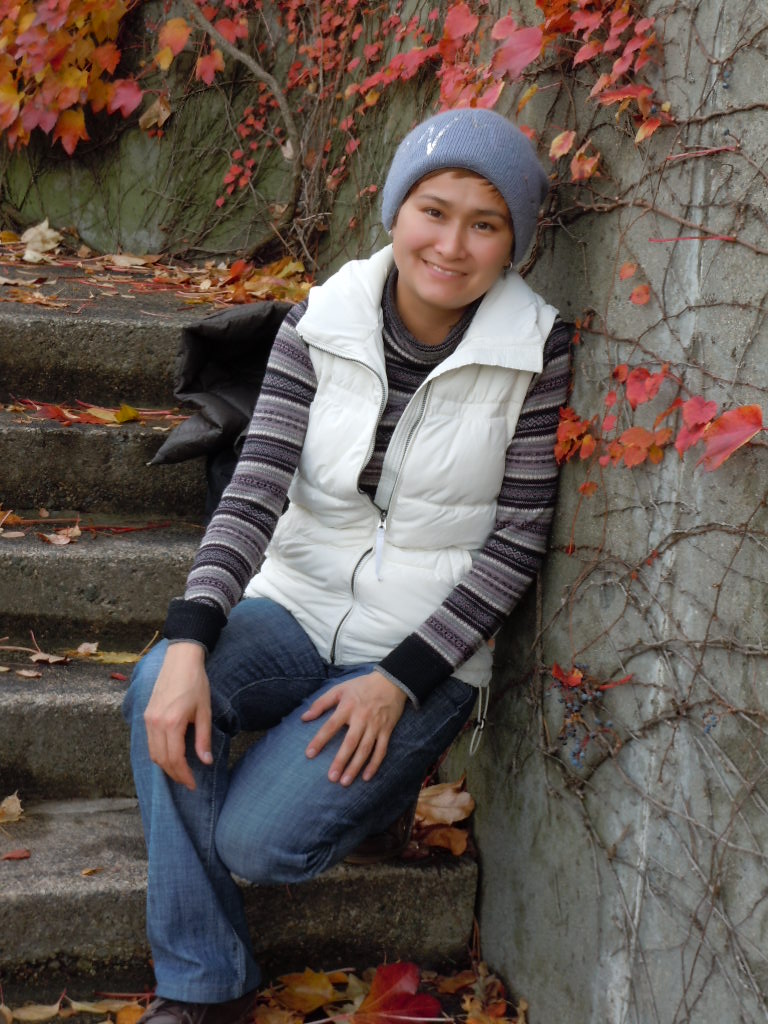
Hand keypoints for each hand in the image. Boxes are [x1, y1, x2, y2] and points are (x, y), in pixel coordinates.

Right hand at [143, 642, 211, 789]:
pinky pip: (149, 742)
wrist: (180, 661)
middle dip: (174, 774)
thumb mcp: (204, 711)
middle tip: (188, 782)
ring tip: (180, 772)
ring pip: (152, 753)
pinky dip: (158, 754)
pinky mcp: (146, 715)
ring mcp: (148, 719)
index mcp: (171, 723)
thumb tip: (206, 762)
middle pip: (161, 760)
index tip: (193, 784)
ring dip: (165, 766)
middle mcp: (155, 723)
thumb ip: (203, 738)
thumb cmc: (196, 684)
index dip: (183, 775)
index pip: (175, 759)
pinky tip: (170, 756)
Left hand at [302, 671, 406, 785]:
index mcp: (347, 707)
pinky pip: (381, 750)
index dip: (320, 740)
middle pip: (350, 742)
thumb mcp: (339, 689)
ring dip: (356, 766)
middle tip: (331, 777)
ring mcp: (375, 726)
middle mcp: (362, 718)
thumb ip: (321, 703)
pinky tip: (367, 777)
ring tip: (345, 781)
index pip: (330, 726)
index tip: (309, 754)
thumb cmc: (361, 686)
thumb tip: (304, 718)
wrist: (391, 682)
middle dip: (341, 761)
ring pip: (365, 749)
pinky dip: (375, 764)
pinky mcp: (387, 731)